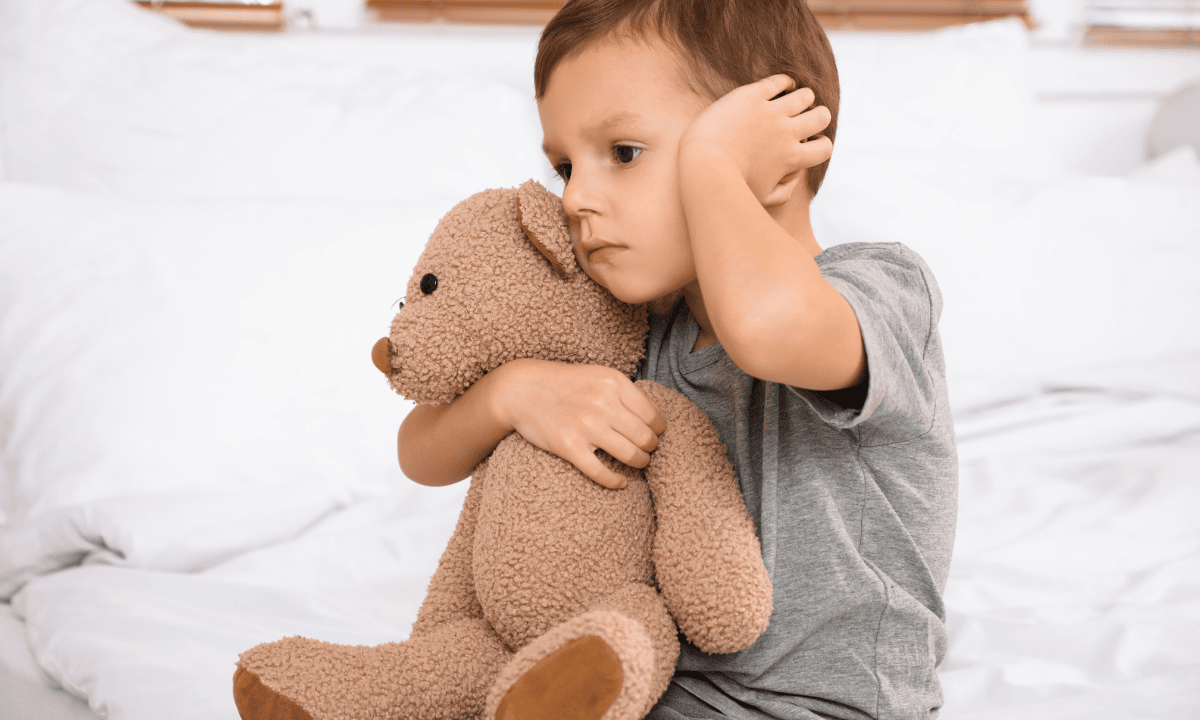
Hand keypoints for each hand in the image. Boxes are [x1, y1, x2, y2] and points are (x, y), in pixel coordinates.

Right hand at [495, 359, 666, 488]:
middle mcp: (602, 403)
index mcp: (613, 383)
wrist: (521, 389)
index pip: (652, 414)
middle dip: (651, 447)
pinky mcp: (569, 447)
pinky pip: (602, 473)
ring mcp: (586, 426)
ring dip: (641, 462)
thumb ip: (624, 392)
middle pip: (645, 437)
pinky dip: (616, 482)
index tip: (656, 433)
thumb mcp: (597, 375)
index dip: (659, 428)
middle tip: (648, 449)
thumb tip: (654, 416)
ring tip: (639, 462)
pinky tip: (622, 482)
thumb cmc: (563, 383)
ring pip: (631, 455)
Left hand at [679, 74, 832, 205]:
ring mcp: (770, 112)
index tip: (806, 143)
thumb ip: (785, 192)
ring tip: (790, 101)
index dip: (820, 144)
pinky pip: (780, 81)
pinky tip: (781, 86)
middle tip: (802, 119)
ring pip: (805, 95)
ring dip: (803, 97)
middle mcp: (786, 132)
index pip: (825, 148)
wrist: (702, 165)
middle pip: (822, 116)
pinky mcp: (752, 96)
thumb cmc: (730, 187)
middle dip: (817, 116)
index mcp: (792, 158)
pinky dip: (785, 82)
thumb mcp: (762, 198)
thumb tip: (796, 177)